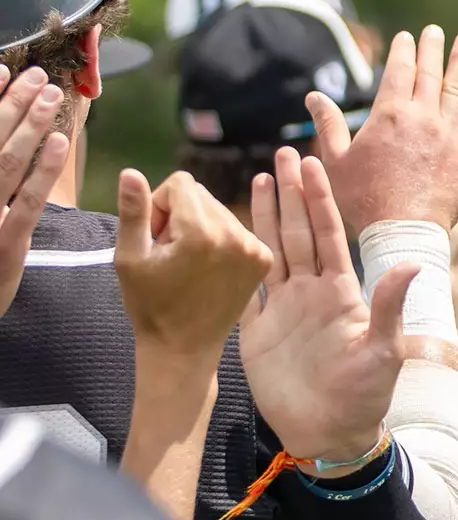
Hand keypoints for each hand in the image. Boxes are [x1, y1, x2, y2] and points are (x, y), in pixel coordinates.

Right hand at [0, 66, 70, 317]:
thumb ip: (3, 182)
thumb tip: (14, 141)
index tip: (1, 69)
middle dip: (11, 104)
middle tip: (38, 75)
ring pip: (3, 162)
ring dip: (28, 125)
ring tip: (50, 94)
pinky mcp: (2, 246)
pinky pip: (25, 202)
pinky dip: (43, 170)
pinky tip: (60, 143)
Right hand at [116, 170, 272, 363]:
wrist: (185, 348)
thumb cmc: (150, 305)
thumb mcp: (130, 257)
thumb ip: (134, 212)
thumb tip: (130, 171)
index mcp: (203, 233)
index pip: (181, 183)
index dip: (159, 204)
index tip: (155, 236)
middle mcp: (236, 235)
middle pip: (201, 195)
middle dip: (180, 214)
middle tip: (170, 252)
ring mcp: (255, 248)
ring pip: (220, 210)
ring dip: (199, 226)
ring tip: (188, 262)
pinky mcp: (265, 258)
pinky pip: (237, 228)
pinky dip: (220, 239)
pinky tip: (207, 268)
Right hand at [241, 147, 417, 462]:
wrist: (329, 434)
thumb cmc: (365, 397)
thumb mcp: (383, 352)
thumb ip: (389, 307)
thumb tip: (412, 265)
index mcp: (341, 292)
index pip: (330, 234)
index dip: (320, 199)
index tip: (314, 163)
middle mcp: (313, 292)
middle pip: (300, 231)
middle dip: (292, 192)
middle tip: (285, 152)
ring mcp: (284, 308)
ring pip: (273, 250)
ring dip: (267, 214)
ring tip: (261, 175)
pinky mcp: (258, 329)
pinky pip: (246, 286)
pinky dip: (238, 258)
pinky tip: (230, 232)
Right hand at [312, 26, 457, 235]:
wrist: (404, 230)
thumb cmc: (363, 199)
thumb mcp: (335, 160)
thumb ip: (328, 125)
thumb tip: (314, 96)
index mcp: (389, 115)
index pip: (399, 72)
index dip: (403, 51)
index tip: (407, 37)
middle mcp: (421, 117)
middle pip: (429, 74)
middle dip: (432, 49)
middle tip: (435, 31)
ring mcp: (447, 134)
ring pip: (456, 89)